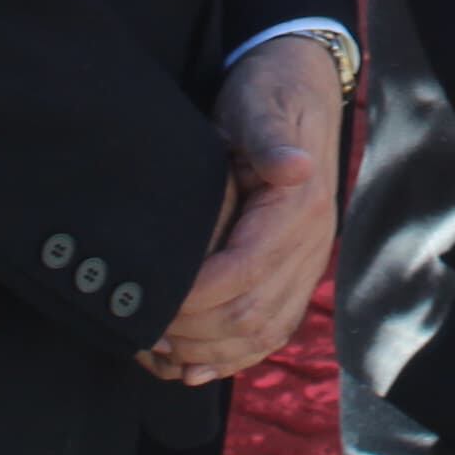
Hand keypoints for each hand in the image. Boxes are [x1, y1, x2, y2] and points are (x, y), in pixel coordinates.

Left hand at [144, 36, 343, 381]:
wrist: (300, 86)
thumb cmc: (268, 94)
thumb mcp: (260, 106)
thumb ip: (270, 139)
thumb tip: (293, 169)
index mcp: (300, 208)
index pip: (244, 271)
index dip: (196, 296)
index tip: (150, 301)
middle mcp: (312, 243)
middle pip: (253, 313)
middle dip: (195, 332)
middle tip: (142, 330)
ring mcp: (309, 260)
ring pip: (264, 330)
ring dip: (211, 351)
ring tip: (161, 352)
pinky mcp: (298, 269)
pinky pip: (274, 327)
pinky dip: (237, 355)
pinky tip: (198, 367)